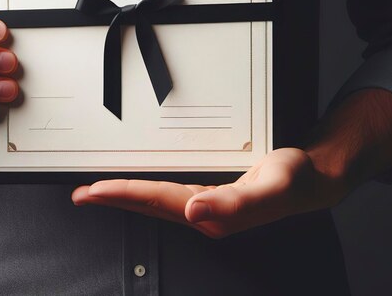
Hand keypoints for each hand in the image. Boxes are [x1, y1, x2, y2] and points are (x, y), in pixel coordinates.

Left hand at [72, 147, 348, 238]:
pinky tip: (138, 185)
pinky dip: (145, 188)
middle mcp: (204, 211)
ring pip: (154, 199)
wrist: (310, 178)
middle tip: (81, 193)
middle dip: (113, 198)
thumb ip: (234, 203)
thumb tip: (193, 211)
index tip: (93, 190)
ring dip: (125, 194)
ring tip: (99, 190)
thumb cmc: (293, 181)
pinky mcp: (209, 193)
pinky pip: (167, 191)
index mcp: (213, 213)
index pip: (157, 200)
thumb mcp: (271, 187)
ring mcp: (205, 204)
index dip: (123, 194)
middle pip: (148, 203)